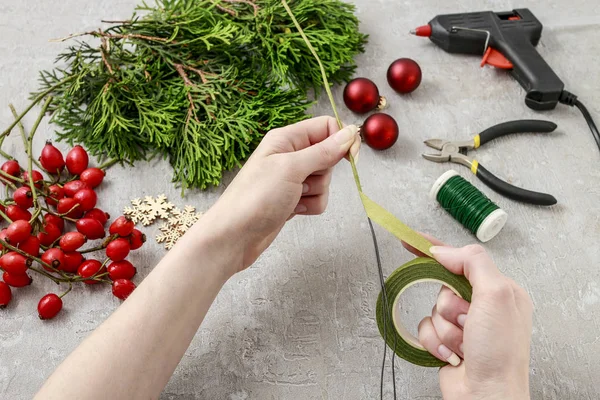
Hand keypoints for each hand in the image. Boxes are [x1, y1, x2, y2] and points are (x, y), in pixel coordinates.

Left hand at [202, 116, 359, 274]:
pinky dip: (310, 206)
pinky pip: (317, 199)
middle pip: (328, 156)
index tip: (352, 158)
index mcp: (286, 139)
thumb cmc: (255, 198)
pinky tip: (292, 211)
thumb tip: (351, 133)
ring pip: (325, 181)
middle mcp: (289, 156)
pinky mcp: (293, 200)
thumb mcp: (291, 168)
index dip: (341, 140)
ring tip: (292, 198)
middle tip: (301, 182)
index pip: (326, 127)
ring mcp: (291, 179)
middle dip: (323, 173)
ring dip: (315, 193)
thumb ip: (324, 151)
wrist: (234, 236)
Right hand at [405, 239, 532, 399]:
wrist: (486, 395)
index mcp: (500, 290)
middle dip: (450, 305)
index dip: (435, 248)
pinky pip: (425, 328)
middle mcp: (482, 306)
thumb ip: (473, 263)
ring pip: (433, 309)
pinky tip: (452, 354)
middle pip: (443, 285)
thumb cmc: (501, 353)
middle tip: (466, 319)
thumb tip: (445, 251)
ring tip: (464, 343)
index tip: (411, 239)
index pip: (462, 259)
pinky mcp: (446, 340)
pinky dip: (435, 342)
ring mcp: (464, 325)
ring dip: (444, 328)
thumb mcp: (496, 295)